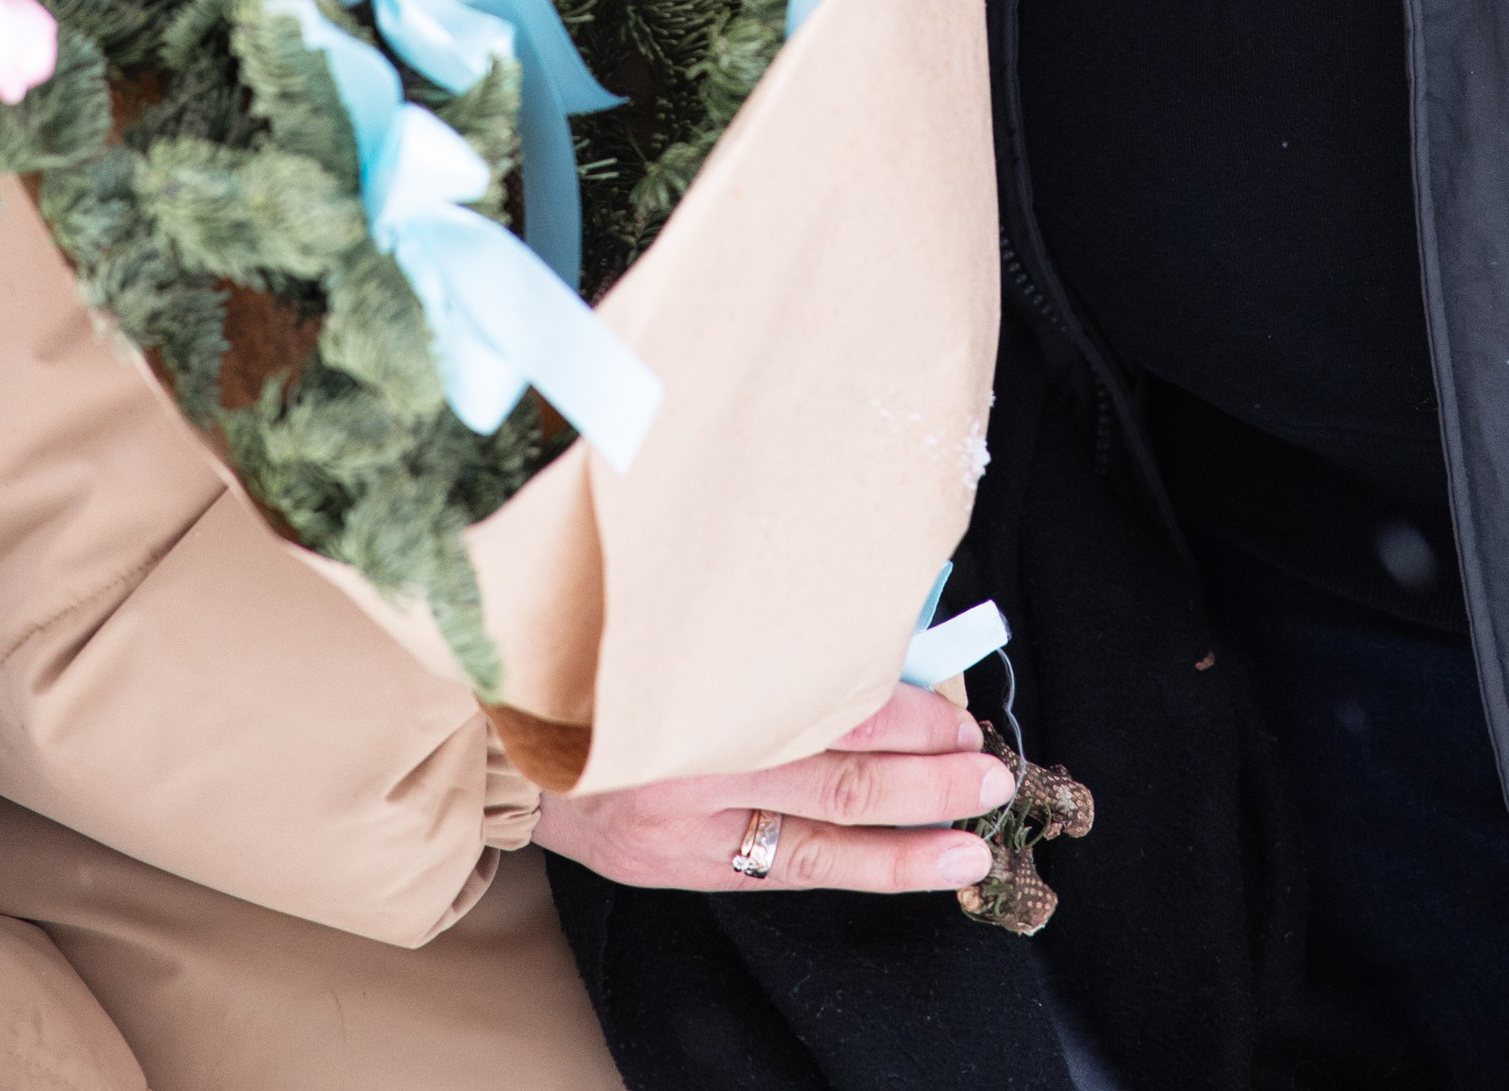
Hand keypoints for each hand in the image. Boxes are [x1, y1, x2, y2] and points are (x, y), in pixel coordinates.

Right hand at [530, 684, 1012, 894]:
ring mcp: (699, 828)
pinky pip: (798, 869)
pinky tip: (925, 864)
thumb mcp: (681, 639)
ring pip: (829, 836)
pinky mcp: (697, 868)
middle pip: (840, 771)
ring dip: (914, 834)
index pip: (826, 705)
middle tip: (990, 767)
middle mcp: (699, 764)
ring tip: (978, 833)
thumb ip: (768, 646)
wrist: (519, 751)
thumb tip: (881, 641)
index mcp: (700, 688)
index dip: (902, 713)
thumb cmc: (612, 676)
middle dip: (928, 773)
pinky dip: (871, 867)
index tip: (955, 708)